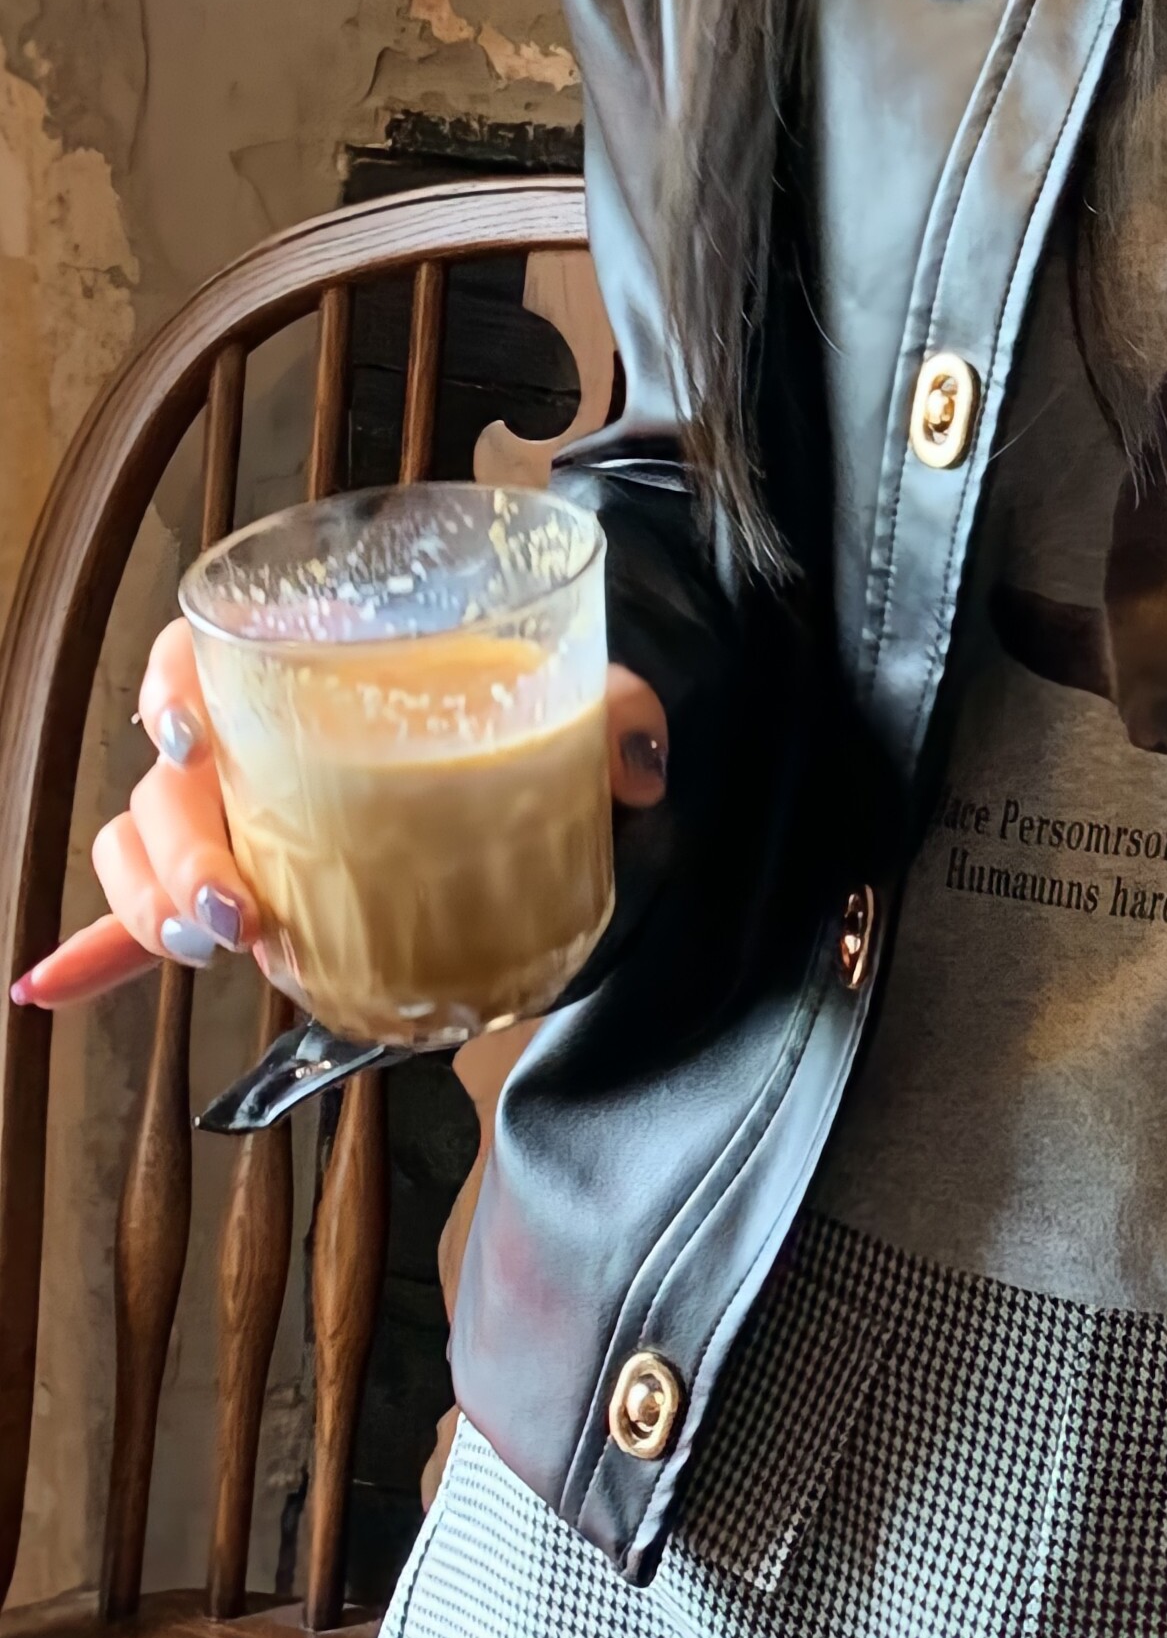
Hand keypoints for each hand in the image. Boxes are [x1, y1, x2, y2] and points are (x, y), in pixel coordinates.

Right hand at [9, 623, 671, 1013]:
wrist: (536, 766)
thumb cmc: (525, 705)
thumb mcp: (576, 697)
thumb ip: (614, 710)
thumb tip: (637, 766)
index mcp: (307, 665)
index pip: (201, 649)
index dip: (174, 685)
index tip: (193, 736)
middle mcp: (254, 743)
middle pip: (165, 783)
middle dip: (174, 849)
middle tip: (235, 908)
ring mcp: (242, 821)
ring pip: (146, 848)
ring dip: (152, 905)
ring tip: (215, 951)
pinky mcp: (254, 890)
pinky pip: (149, 917)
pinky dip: (99, 951)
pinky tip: (48, 988)